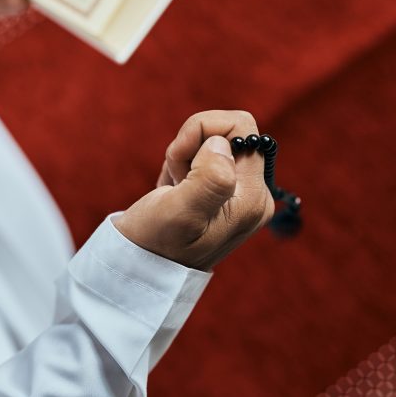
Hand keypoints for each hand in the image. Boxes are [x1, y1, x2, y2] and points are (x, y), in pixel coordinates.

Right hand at [114, 110, 275, 270]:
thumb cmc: (156, 242)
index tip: (180, 160)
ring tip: (173, 188)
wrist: (142, 267)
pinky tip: (174, 191)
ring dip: (185, 156)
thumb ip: (210, 178)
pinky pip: (204, 156)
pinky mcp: (223, 192)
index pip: (242, 129)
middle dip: (193, 144)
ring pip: (214, 142)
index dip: (203, 132)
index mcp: (252, 197)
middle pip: (230, 133)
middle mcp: (254, 194)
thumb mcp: (181, 213)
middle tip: (177, 177)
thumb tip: (222, 144)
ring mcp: (239, 193)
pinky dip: (182, 165)